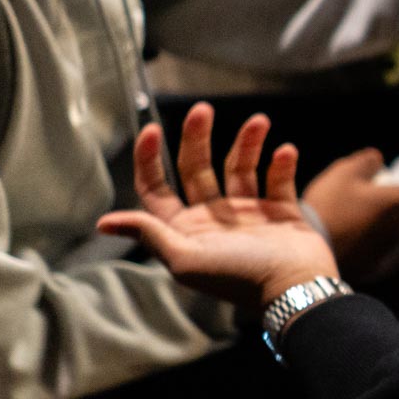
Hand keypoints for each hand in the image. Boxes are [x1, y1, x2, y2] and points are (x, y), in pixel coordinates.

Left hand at [96, 103, 339, 307]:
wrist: (295, 288)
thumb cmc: (238, 276)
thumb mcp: (186, 258)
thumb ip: (149, 233)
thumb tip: (104, 223)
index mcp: (185, 230)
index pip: (156, 188)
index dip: (149, 159)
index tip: (154, 130)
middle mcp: (213, 218)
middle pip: (197, 167)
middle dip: (197, 137)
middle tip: (203, 109)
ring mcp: (248, 213)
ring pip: (240, 167)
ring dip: (248, 142)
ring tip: (259, 122)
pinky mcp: (280, 212)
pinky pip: (278, 180)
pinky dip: (282, 163)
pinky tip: (284, 151)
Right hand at [303, 147, 398, 284]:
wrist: (306, 251)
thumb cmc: (329, 205)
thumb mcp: (345, 172)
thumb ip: (368, 160)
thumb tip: (379, 160)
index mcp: (398, 202)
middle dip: (394, 195)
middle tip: (368, 189)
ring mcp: (389, 247)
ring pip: (393, 224)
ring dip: (381, 215)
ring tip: (351, 211)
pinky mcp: (374, 263)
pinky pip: (378, 242)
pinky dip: (369, 234)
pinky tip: (346, 230)